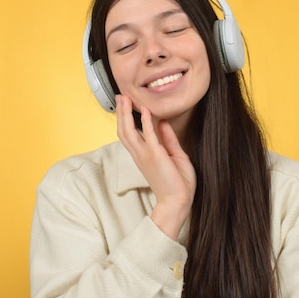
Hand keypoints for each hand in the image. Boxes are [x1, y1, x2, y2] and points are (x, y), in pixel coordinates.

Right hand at [116, 95, 196, 239]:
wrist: (178, 201)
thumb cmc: (176, 183)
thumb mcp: (174, 155)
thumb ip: (168, 139)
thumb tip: (163, 123)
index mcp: (142, 156)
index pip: (128, 134)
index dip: (124, 119)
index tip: (125, 105)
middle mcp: (140, 154)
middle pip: (123, 130)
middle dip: (120, 113)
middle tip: (120, 96)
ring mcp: (145, 155)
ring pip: (128, 131)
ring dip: (126, 113)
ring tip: (126, 99)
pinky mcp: (155, 155)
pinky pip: (147, 135)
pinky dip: (145, 121)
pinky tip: (145, 110)